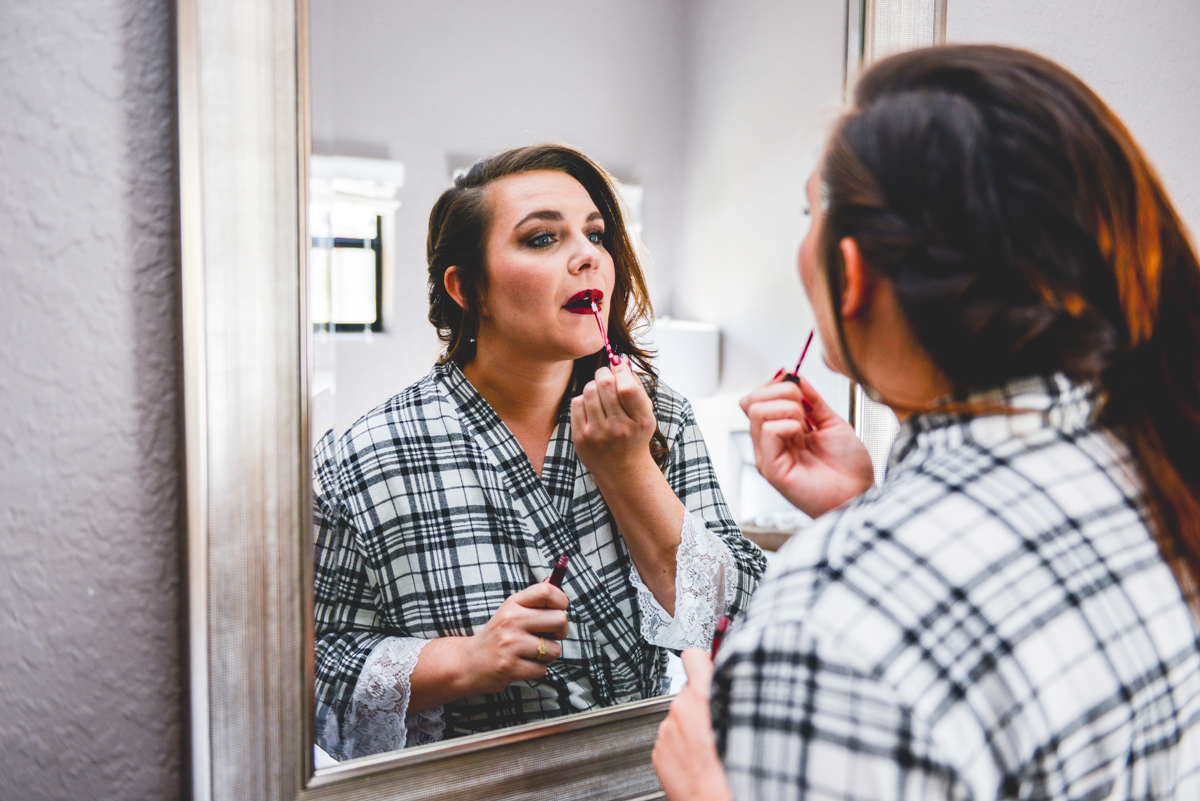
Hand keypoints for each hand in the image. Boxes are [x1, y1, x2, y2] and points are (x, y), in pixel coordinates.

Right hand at [457, 583, 568, 695]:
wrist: (469, 662)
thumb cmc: (499, 635)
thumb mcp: (511, 611)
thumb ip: (534, 600)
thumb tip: (555, 582)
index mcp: (514, 603)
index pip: (547, 591)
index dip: (561, 601)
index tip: (559, 610)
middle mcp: (511, 620)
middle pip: (559, 619)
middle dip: (561, 632)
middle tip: (549, 636)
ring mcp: (510, 643)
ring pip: (554, 649)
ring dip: (547, 655)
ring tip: (530, 652)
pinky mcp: (510, 666)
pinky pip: (542, 669)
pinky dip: (537, 669)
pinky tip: (522, 664)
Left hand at [571, 358, 656, 475]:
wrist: (622, 470)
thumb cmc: (634, 435)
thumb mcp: (644, 414)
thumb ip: (636, 386)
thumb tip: (620, 361)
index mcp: (641, 421)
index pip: (627, 387)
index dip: (620, 370)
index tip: (618, 366)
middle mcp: (620, 429)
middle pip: (605, 384)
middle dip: (604, 373)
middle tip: (605, 374)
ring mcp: (598, 434)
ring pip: (589, 390)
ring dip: (593, 385)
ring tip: (599, 392)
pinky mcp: (581, 438)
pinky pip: (577, 403)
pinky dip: (584, 400)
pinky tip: (591, 408)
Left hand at [653, 649, 731, 800]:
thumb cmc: (732, 774)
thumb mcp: (747, 725)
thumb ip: (735, 697)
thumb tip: (735, 682)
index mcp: (703, 698)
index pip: (694, 656)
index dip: (703, 659)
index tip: (707, 662)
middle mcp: (680, 710)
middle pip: (690, 691)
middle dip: (702, 702)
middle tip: (720, 723)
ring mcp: (667, 731)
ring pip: (681, 716)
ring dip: (693, 726)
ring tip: (712, 747)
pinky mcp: (658, 750)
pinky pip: (672, 737)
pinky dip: (684, 745)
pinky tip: (700, 759)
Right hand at [740, 374, 873, 517]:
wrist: (859, 494)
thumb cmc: (848, 469)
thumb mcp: (831, 422)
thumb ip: (812, 400)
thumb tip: (794, 376)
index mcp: (781, 432)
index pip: (758, 398)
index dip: (776, 384)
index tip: (799, 385)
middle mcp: (770, 443)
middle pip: (752, 401)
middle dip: (781, 391)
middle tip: (805, 408)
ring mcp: (768, 456)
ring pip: (757, 411)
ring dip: (788, 408)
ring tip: (806, 426)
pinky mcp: (771, 469)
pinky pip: (769, 430)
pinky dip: (789, 425)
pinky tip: (803, 437)